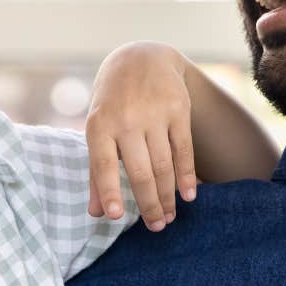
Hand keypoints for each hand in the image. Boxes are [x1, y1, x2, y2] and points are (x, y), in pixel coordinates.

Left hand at [86, 42, 196, 230]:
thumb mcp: (98, 129)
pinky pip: (184, 150)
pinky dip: (187, 175)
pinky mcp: (178, 109)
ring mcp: (154, 113)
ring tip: (169, 217)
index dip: (110, 192)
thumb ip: (96, 171)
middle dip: (149, 204)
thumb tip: (97, 213)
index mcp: (98, 125)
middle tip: (156, 227)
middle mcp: (126, 119)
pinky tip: (189, 195)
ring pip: (163, 165)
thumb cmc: (113, 102)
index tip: (116, 217)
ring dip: (168, 196)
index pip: (102, 165)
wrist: (140, 57)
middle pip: (140, 171)